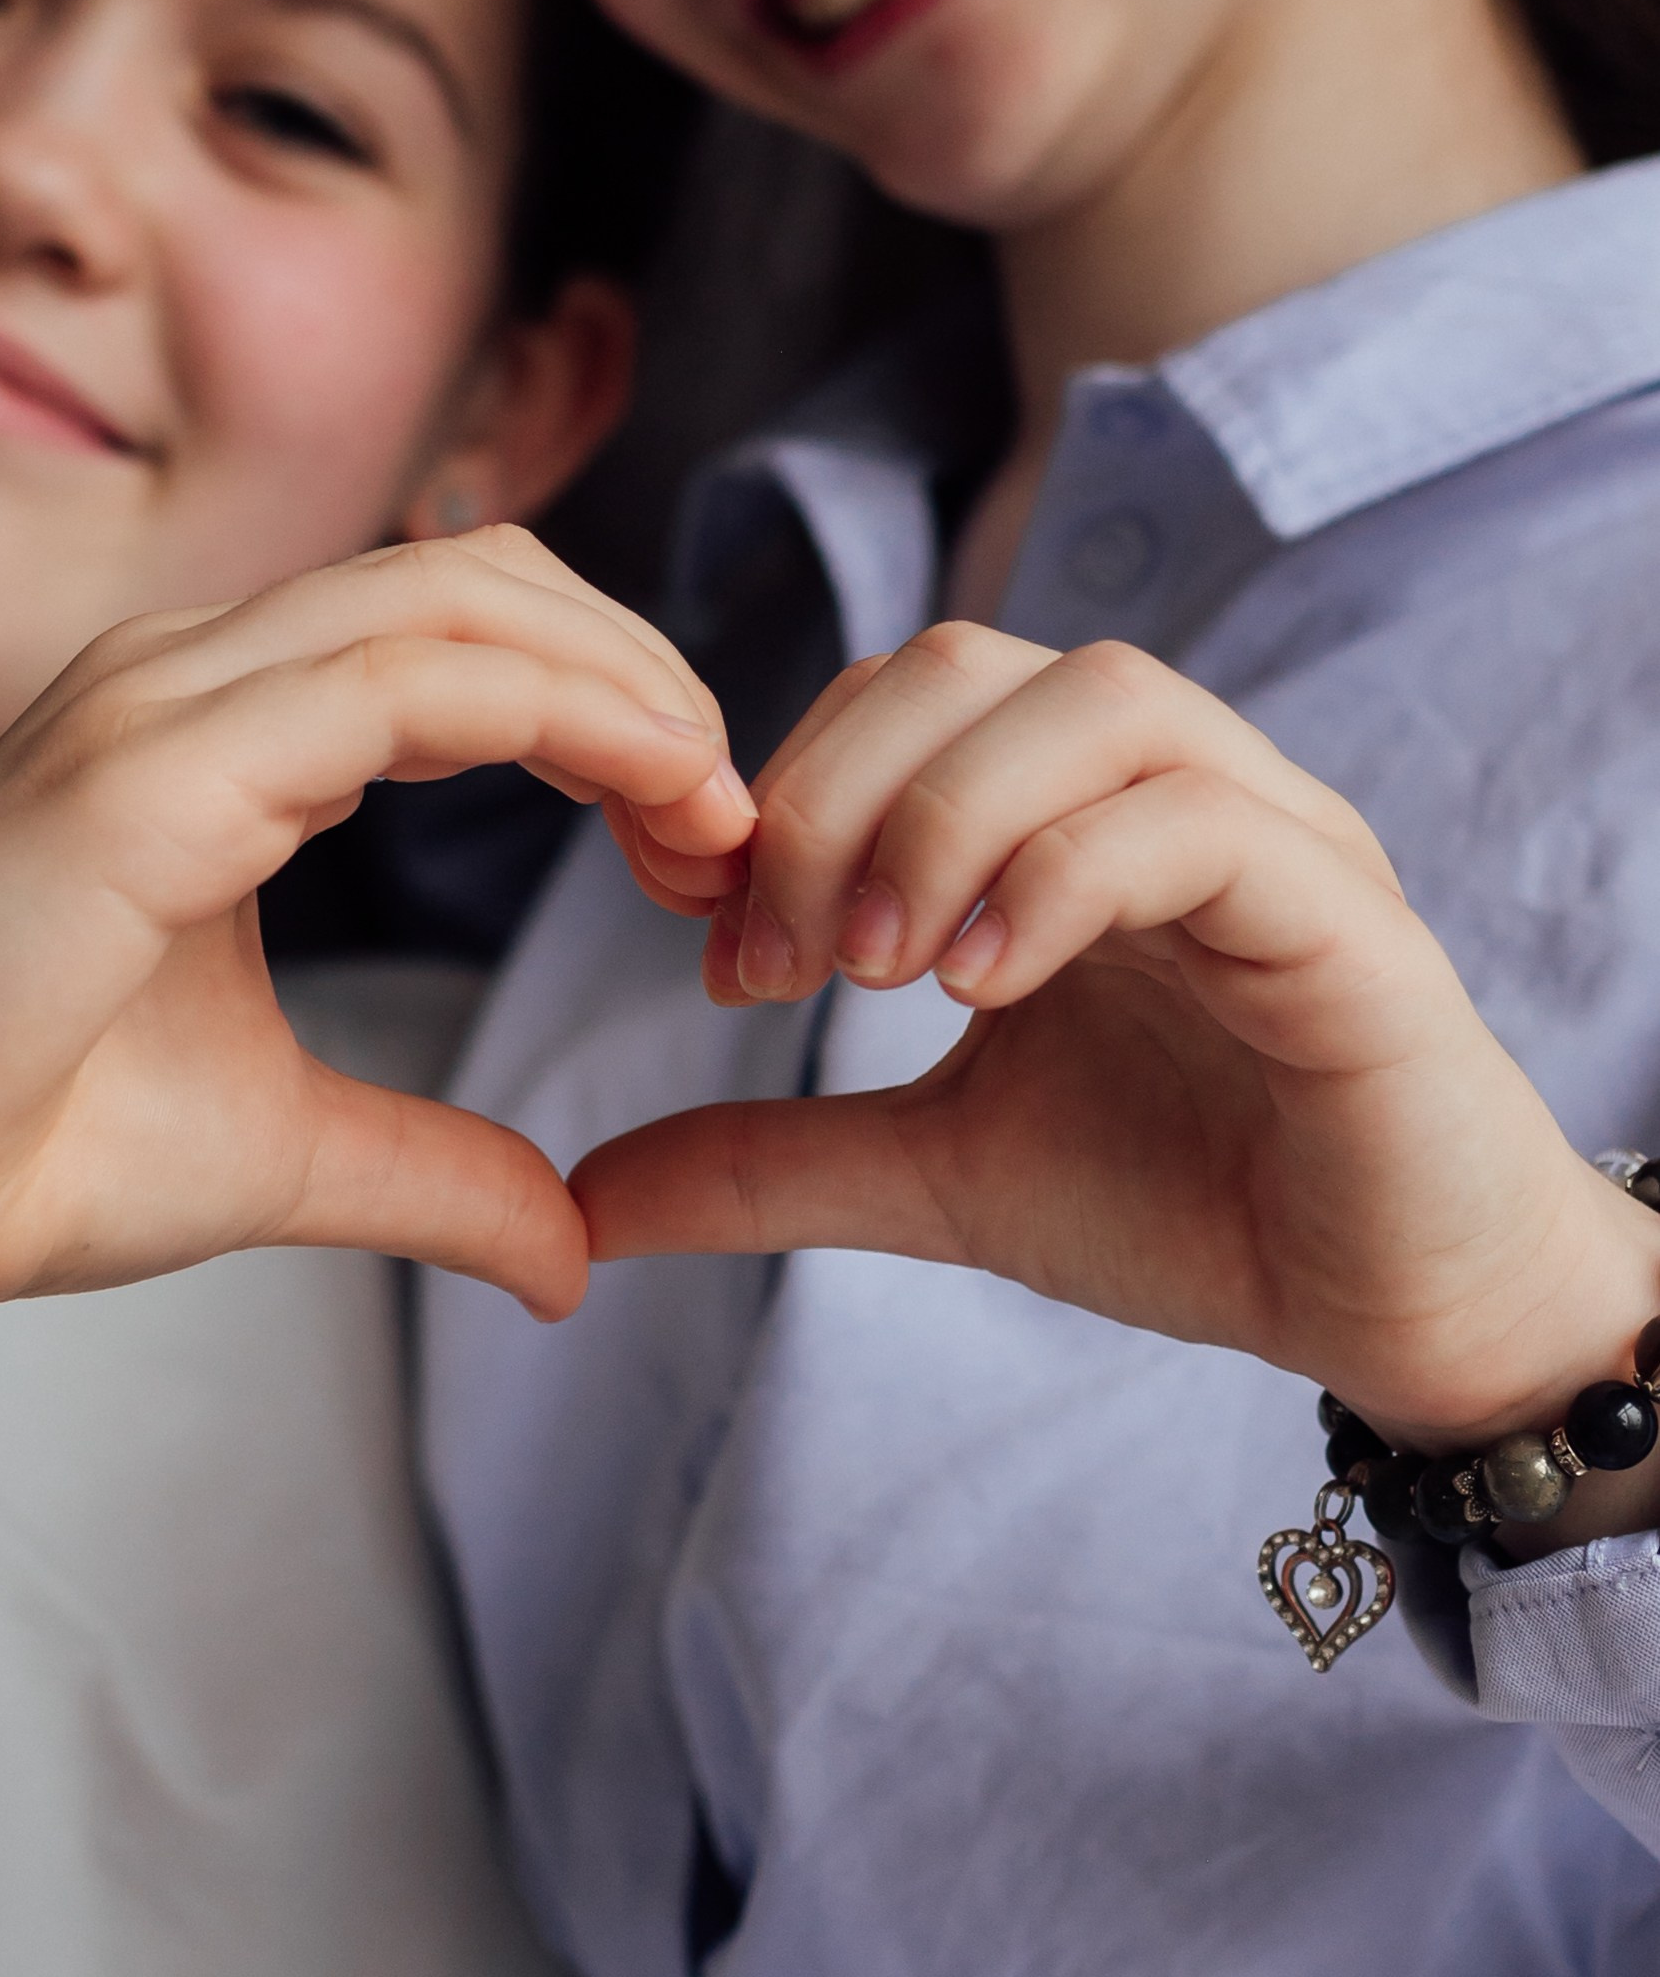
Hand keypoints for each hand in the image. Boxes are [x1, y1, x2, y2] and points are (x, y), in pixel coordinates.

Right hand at [0, 527, 752, 1550]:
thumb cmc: (13, 1152)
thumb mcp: (285, 1151)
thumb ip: (434, 1169)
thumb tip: (572, 1249)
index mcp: (212, 722)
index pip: (457, 628)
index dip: (610, 705)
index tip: (708, 839)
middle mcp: (187, 673)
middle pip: (483, 579)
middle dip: (640, 679)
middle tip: (735, 825)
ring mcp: (159, 700)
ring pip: (461, 601)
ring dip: (626, 691)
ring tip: (719, 815)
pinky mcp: (146, 768)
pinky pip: (402, 684)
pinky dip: (560, 716)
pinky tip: (657, 800)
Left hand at [578, 625, 1659, 1523]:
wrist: (1390, 1314)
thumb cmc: (1189, 1204)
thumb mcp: (939, 1173)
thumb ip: (773, 1159)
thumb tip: (586, 1197)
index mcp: (1067, 811)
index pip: (895, 695)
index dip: (780, 791)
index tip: (715, 944)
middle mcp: (1167, 786)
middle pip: (969, 662)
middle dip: (833, 793)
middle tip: (777, 957)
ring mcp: (1270, 832)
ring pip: (1094, 701)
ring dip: (945, 820)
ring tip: (877, 971)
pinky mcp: (1346, 916)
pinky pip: (1200, 822)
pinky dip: (1065, 878)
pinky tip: (984, 987)